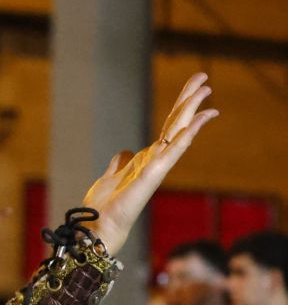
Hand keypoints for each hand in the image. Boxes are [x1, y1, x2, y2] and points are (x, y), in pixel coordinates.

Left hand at [83, 72, 216, 253]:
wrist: (99, 226)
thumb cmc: (105, 206)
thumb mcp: (111, 176)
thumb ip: (120, 162)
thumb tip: (125, 151)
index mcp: (147, 158)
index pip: (168, 127)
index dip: (180, 108)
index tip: (194, 88)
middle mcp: (155, 160)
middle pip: (176, 124)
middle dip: (189, 100)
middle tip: (204, 78)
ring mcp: (156, 167)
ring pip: (178, 133)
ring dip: (191, 111)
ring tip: (206, 92)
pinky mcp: (152, 175)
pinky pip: (172, 152)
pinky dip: (185, 136)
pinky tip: (196, 121)